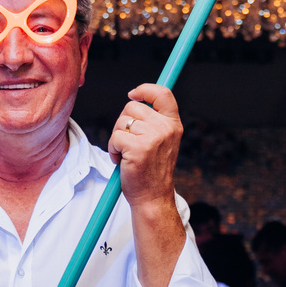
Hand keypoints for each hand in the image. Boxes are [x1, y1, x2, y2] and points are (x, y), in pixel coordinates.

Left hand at [109, 83, 182, 209]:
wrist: (153, 197)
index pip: (163, 94)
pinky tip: (122, 161)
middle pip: (132, 106)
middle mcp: (165, 129)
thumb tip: (134, 99)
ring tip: (126, 154)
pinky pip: (114, 138)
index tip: (133, 94)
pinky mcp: (138, 149)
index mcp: (173, 124)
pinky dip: (112, 150)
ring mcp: (153, 138)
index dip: (145, 89)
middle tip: (128, 142)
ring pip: (120, 123)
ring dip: (117, 139)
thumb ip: (154, 121)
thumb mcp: (162, 141)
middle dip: (123, 123)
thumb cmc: (152, 170)